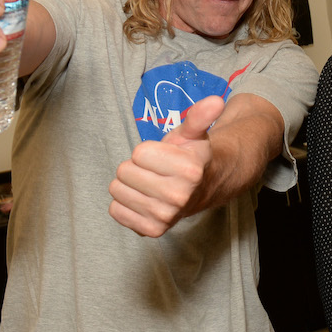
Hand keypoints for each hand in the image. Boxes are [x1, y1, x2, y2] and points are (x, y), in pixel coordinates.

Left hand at [109, 95, 222, 236]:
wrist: (203, 190)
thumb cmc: (191, 158)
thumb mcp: (193, 134)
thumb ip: (199, 116)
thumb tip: (216, 101)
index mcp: (190, 170)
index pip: (138, 152)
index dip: (149, 151)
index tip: (165, 156)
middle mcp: (179, 196)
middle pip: (124, 171)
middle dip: (137, 167)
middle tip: (156, 171)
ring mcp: (165, 216)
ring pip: (117, 190)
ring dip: (130, 185)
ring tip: (151, 185)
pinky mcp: (151, 230)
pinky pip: (115, 210)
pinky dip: (126, 204)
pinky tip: (145, 200)